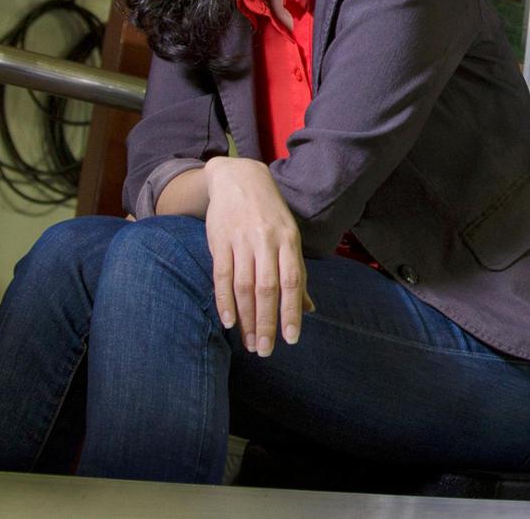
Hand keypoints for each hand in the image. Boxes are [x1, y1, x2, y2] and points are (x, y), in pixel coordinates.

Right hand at [202, 156, 314, 355]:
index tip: (292, 339)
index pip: (292, 282)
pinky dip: (224, 300)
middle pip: (267, 288)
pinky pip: (221, 276)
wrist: (238, 179)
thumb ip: (297, 273)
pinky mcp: (219, 241)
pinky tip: (228, 321)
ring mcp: (241, 240)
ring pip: (244, 286)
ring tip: (249, 342)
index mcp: (289, 240)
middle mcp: (266, 240)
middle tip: (266, 350)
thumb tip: (309, 308)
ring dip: (246, 318)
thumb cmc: (270, 215)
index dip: (292, 311)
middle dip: (267, 322)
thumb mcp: (289, 237)